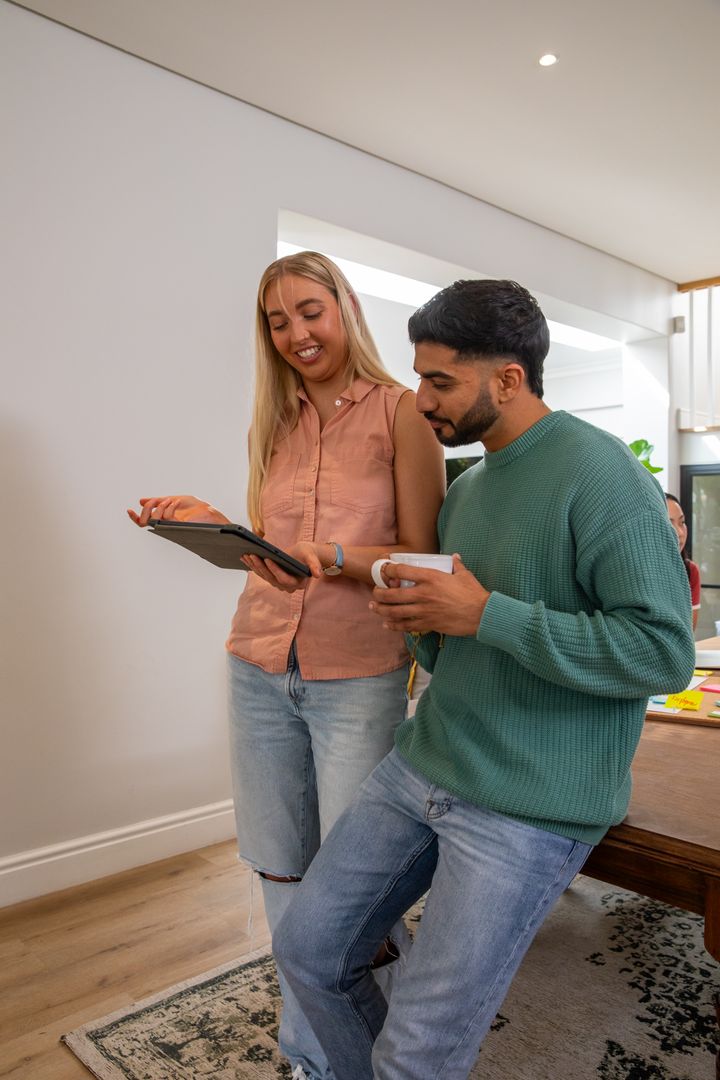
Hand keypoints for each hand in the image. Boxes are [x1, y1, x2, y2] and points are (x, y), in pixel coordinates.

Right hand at [127, 495, 229, 526]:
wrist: (208, 512)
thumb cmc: (194, 508)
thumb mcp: (172, 500)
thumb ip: (157, 501)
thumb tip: (141, 501)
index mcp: (162, 518)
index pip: (144, 521)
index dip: (135, 517)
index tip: (129, 510)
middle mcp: (165, 524)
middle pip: (145, 522)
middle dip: (145, 511)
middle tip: (152, 503)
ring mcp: (171, 526)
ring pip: (154, 519)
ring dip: (159, 506)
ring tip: (169, 500)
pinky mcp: (178, 526)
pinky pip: (167, 518)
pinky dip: (168, 508)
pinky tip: (174, 502)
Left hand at [241, 541, 332, 592]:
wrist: (305, 555)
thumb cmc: (309, 554)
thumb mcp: (312, 557)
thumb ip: (314, 565)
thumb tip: (318, 575)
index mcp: (298, 583)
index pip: (284, 579)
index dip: (275, 570)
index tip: (268, 559)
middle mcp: (287, 586)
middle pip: (271, 579)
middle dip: (261, 567)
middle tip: (252, 555)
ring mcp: (279, 583)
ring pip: (264, 576)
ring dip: (254, 566)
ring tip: (246, 555)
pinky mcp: (272, 578)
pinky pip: (261, 573)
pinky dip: (252, 566)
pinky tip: (244, 557)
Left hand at [369, 554, 489, 635]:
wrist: (481, 614)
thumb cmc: (473, 593)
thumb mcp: (464, 574)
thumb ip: (456, 565)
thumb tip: (454, 557)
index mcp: (430, 577)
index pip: (401, 571)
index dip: (388, 569)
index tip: (384, 569)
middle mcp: (423, 593)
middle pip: (392, 594)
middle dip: (379, 593)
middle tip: (375, 592)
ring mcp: (424, 610)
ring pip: (395, 611)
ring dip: (381, 609)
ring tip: (374, 607)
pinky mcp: (428, 624)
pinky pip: (406, 626)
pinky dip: (395, 625)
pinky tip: (387, 624)